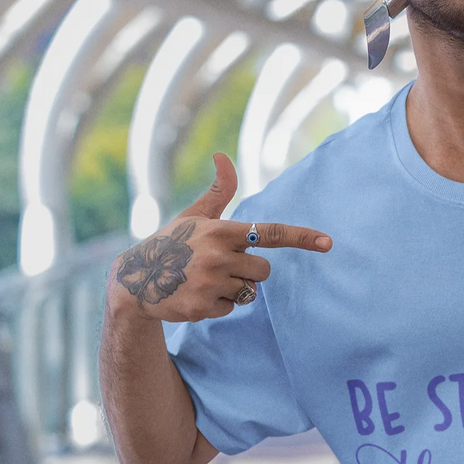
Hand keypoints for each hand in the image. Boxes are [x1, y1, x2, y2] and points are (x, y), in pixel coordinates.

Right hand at [111, 154, 331, 321]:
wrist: (135, 280)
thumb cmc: (172, 243)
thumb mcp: (194, 216)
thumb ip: (217, 191)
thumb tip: (223, 155)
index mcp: (221, 231)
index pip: (270, 233)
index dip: (301, 237)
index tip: (327, 242)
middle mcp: (217, 256)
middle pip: (264, 271)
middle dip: (248, 270)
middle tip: (219, 266)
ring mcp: (210, 283)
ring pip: (248, 291)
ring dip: (232, 288)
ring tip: (203, 280)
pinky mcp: (203, 307)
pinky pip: (232, 308)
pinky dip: (218, 305)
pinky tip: (196, 295)